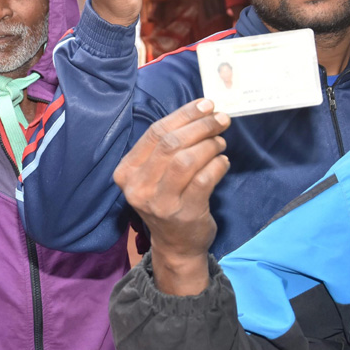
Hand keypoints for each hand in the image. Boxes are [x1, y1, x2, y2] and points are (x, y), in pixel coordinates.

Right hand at [113, 99, 230, 295]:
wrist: (175, 245)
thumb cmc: (167, 200)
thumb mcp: (154, 174)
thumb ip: (166, 147)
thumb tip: (200, 111)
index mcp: (126, 172)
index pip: (155, 134)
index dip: (183, 115)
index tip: (206, 105)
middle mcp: (137, 187)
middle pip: (170, 144)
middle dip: (200, 126)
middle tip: (221, 119)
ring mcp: (159, 202)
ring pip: (186, 160)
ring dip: (209, 145)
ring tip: (220, 142)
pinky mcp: (183, 213)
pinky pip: (204, 180)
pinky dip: (217, 165)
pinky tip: (223, 161)